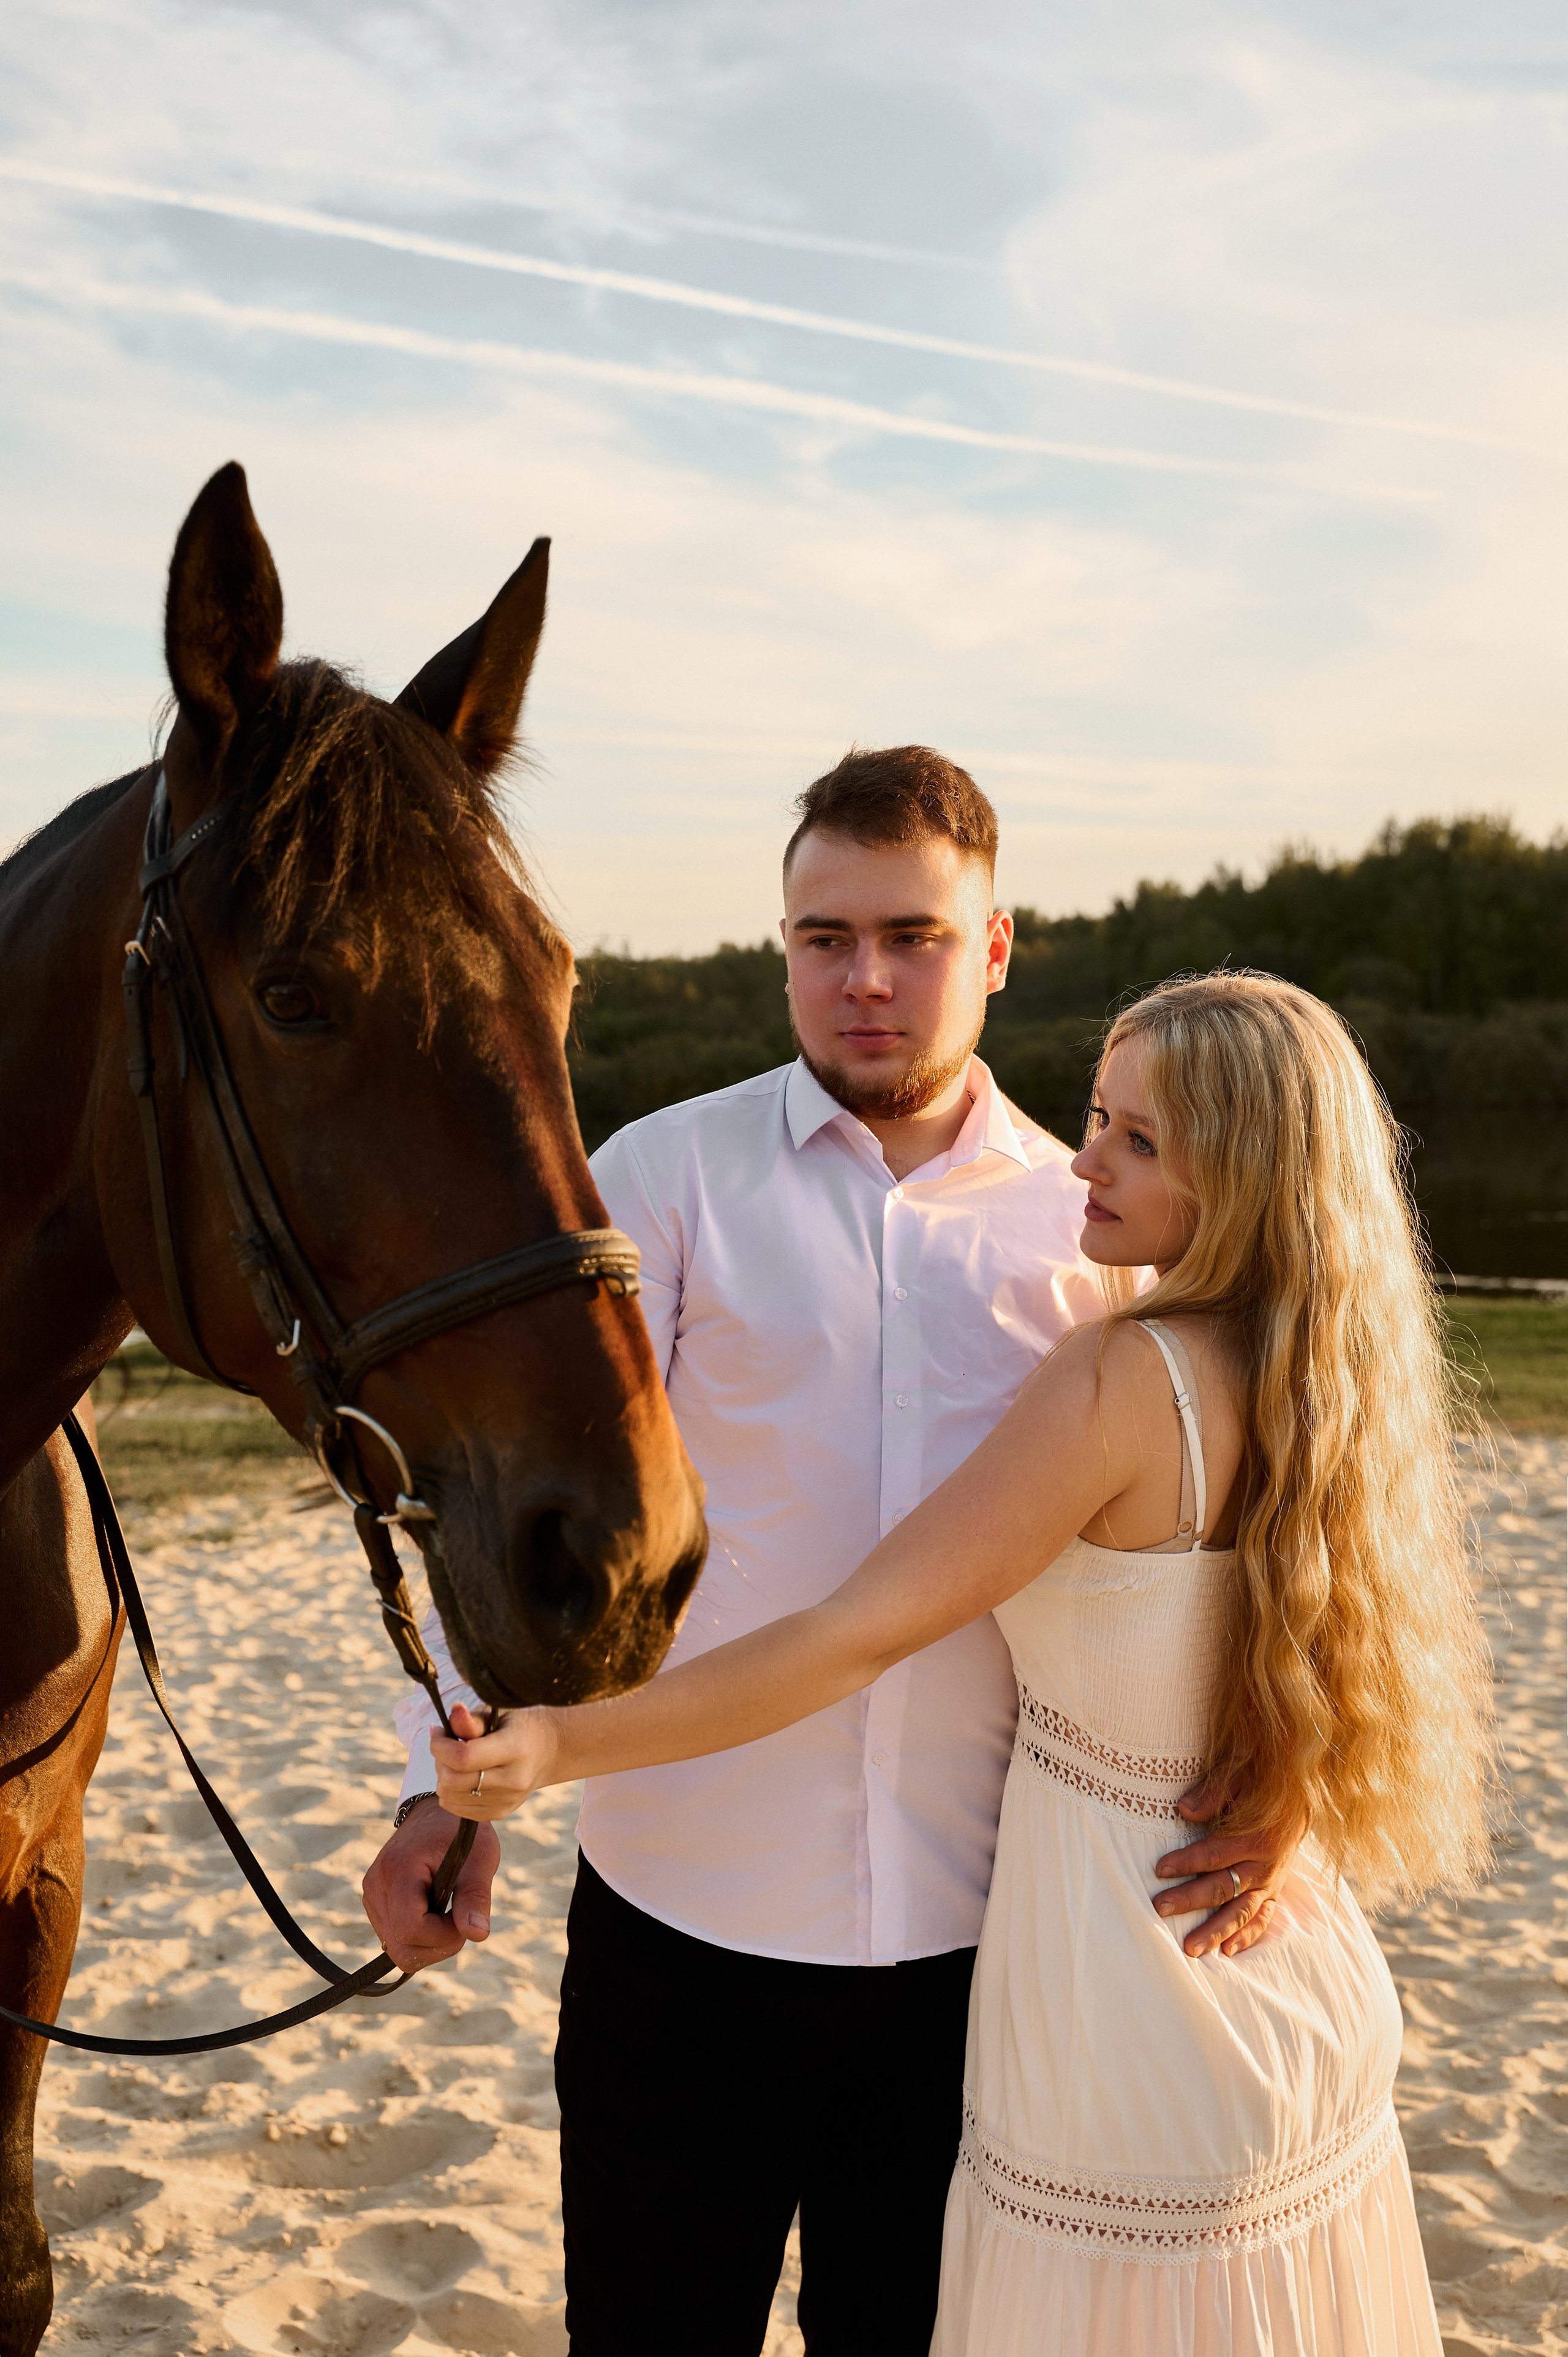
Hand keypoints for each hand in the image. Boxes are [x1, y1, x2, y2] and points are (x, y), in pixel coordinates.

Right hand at [361, 1795, 498, 1972]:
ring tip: (447, 1910)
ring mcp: (372, 1896)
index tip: (465, 1917)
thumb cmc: (460, 1832)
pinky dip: (419, 1937)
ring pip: (398, 1949)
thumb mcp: (480, 1858)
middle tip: (460, 1919)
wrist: (436, 1812)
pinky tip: (434, 1912)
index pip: (411, 1929)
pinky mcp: (375, 1903)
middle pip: (402, 1949)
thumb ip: (476, 1897)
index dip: (443, 1936)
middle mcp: (376, 1886)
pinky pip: (395, 1939)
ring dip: (429, 1943)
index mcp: (398, 1870)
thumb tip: (478, 1935)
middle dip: (437, 1946)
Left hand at [430, 1700, 557, 1821]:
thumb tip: (454, 1712)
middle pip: (452, 1781)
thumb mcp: (497, 1715)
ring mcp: (506, 1801)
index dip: (440, 1746)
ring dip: (443, 1777)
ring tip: (457, 1761)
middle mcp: (512, 1780)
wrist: (546, 1753)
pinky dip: (451, 1791)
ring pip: (449, 1797)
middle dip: (440, 1761)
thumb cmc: (516, 1728)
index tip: (438, 1732)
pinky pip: (455, 1808)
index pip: (463, 1758)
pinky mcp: (498, 1814)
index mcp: (515, 1749)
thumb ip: (473, 1720)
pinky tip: (463, 1776)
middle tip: (447, 1746)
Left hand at [1152, 1770, 1304, 1958]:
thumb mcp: (1238, 1779)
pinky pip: (1262, 1919)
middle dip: (1190, 1899)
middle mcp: (1264, 1865)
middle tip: (1160, 1908)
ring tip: (1190, 1948)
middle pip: (1222, 1887)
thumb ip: (1211, 1795)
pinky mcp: (1275, 1892)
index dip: (1186, 1862)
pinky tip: (1227, 1952)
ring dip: (1215, 1931)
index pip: (1214, 1854)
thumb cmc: (1260, 1787)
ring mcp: (1270, 1883)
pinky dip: (1247, 1936)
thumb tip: (1183, 1809)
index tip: (1159, 1869)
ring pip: (1241, 1912)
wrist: (1298, 1800)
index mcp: (1255, 1837)